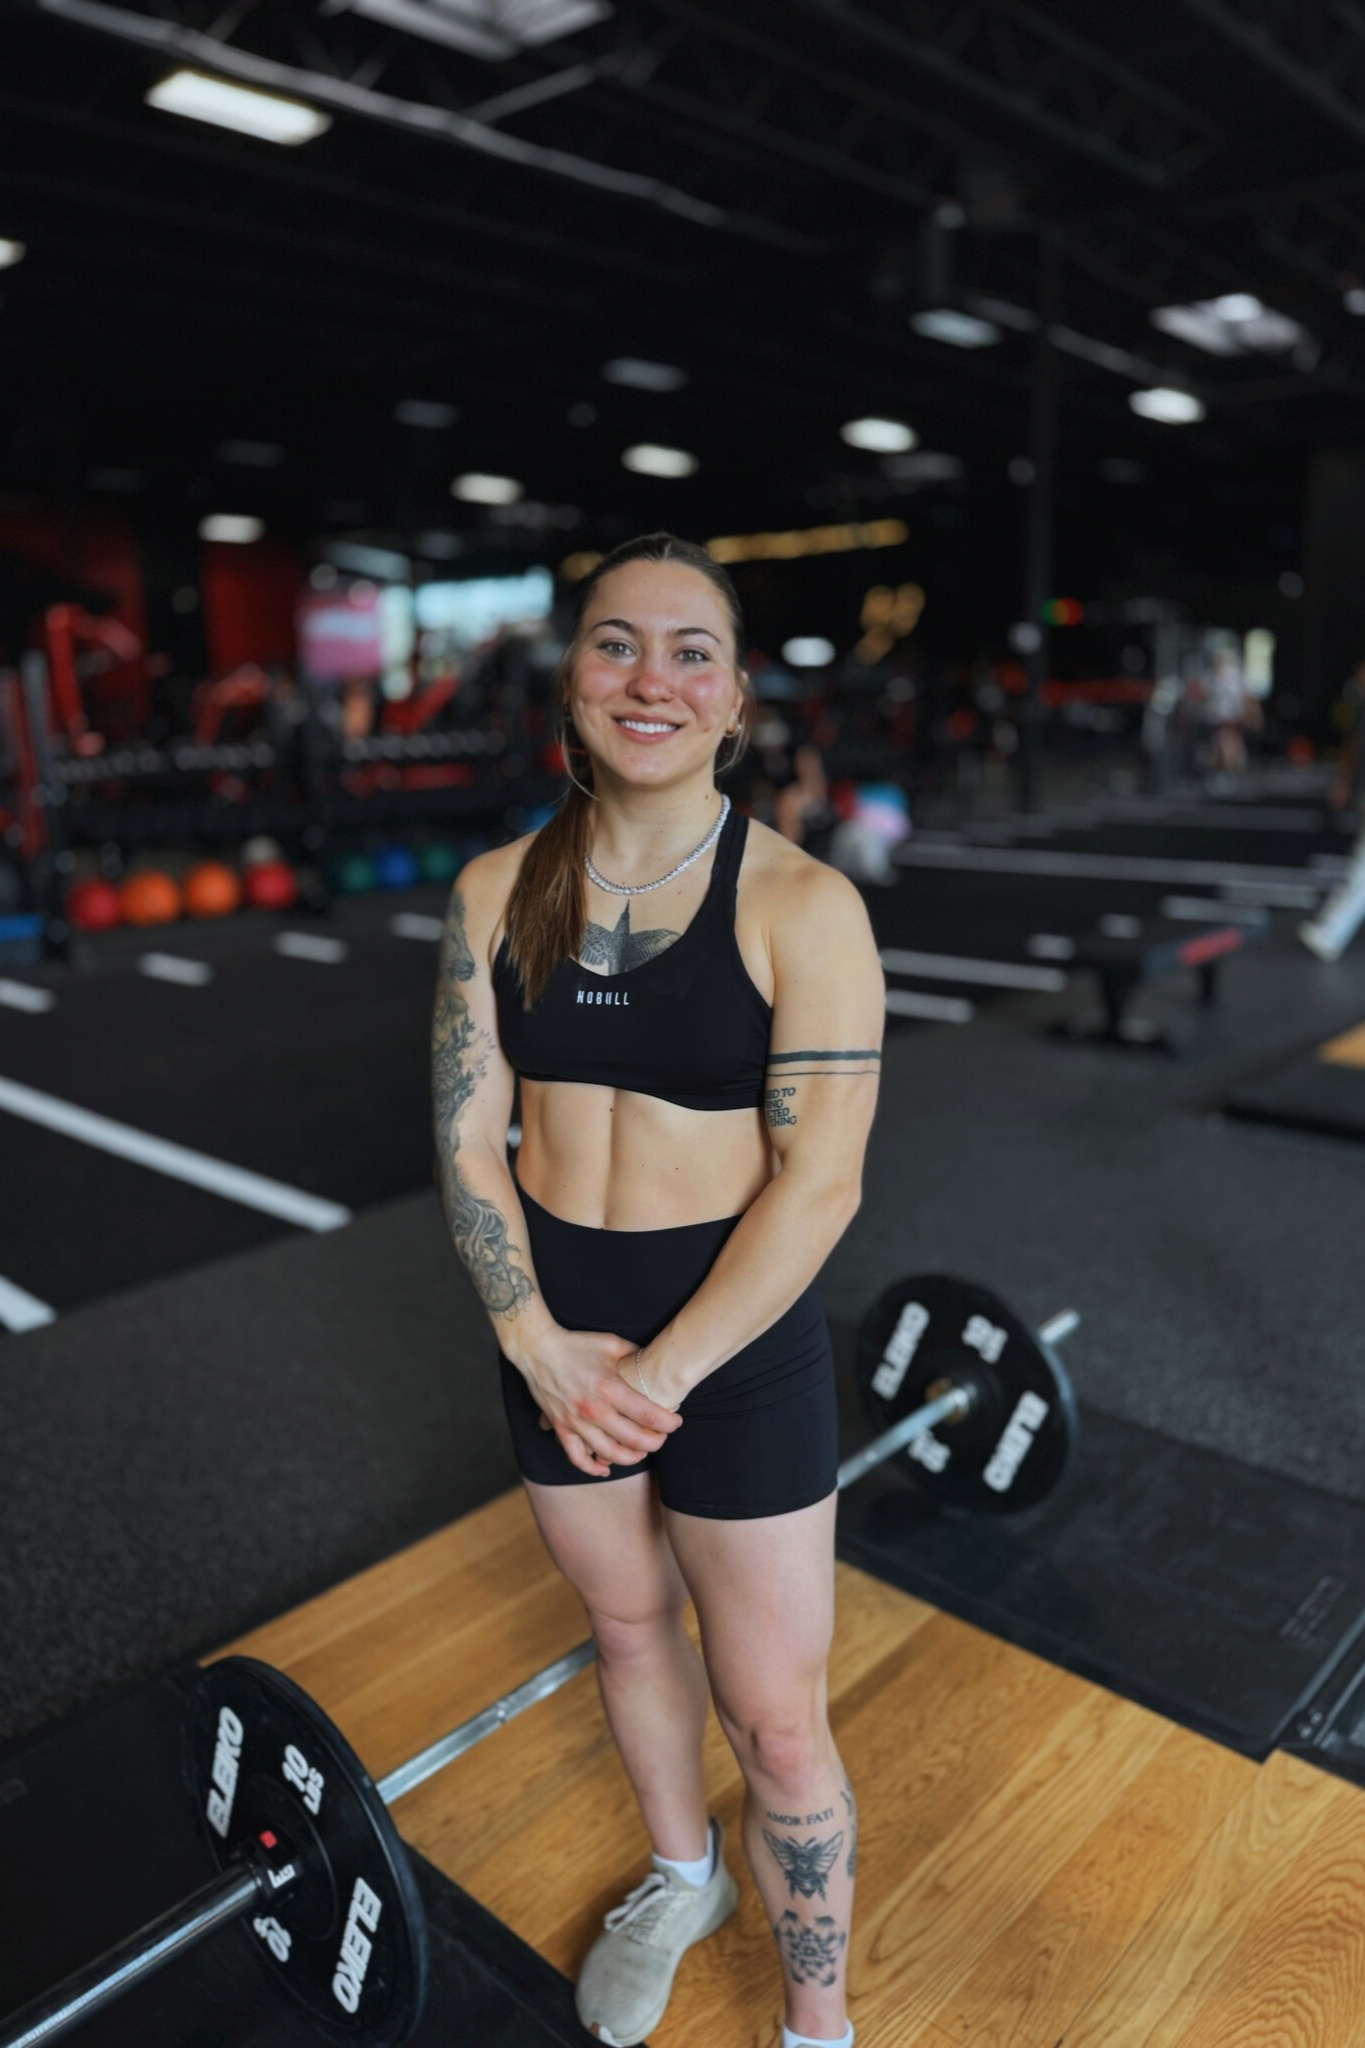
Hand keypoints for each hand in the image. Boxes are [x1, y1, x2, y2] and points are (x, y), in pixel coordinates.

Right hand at [522, 1327, 682, 1477]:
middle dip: (655, 1442)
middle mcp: (594, 1410)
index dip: (668, 1423)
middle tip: (662, 1437)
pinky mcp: (561, 1428)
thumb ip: (635, 1355)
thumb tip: (653, 1364)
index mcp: (610, 1388)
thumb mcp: (611, 1343)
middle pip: (634, 1439)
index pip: (648, 1415)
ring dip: (632, 1457)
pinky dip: (592, 1467)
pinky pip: (577, 1458)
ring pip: (610, 1453)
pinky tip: (605, 1467)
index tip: (676, 1423)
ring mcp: (576, 1422)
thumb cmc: (576, 1344)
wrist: (538, 1349)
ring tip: (642, 1451)